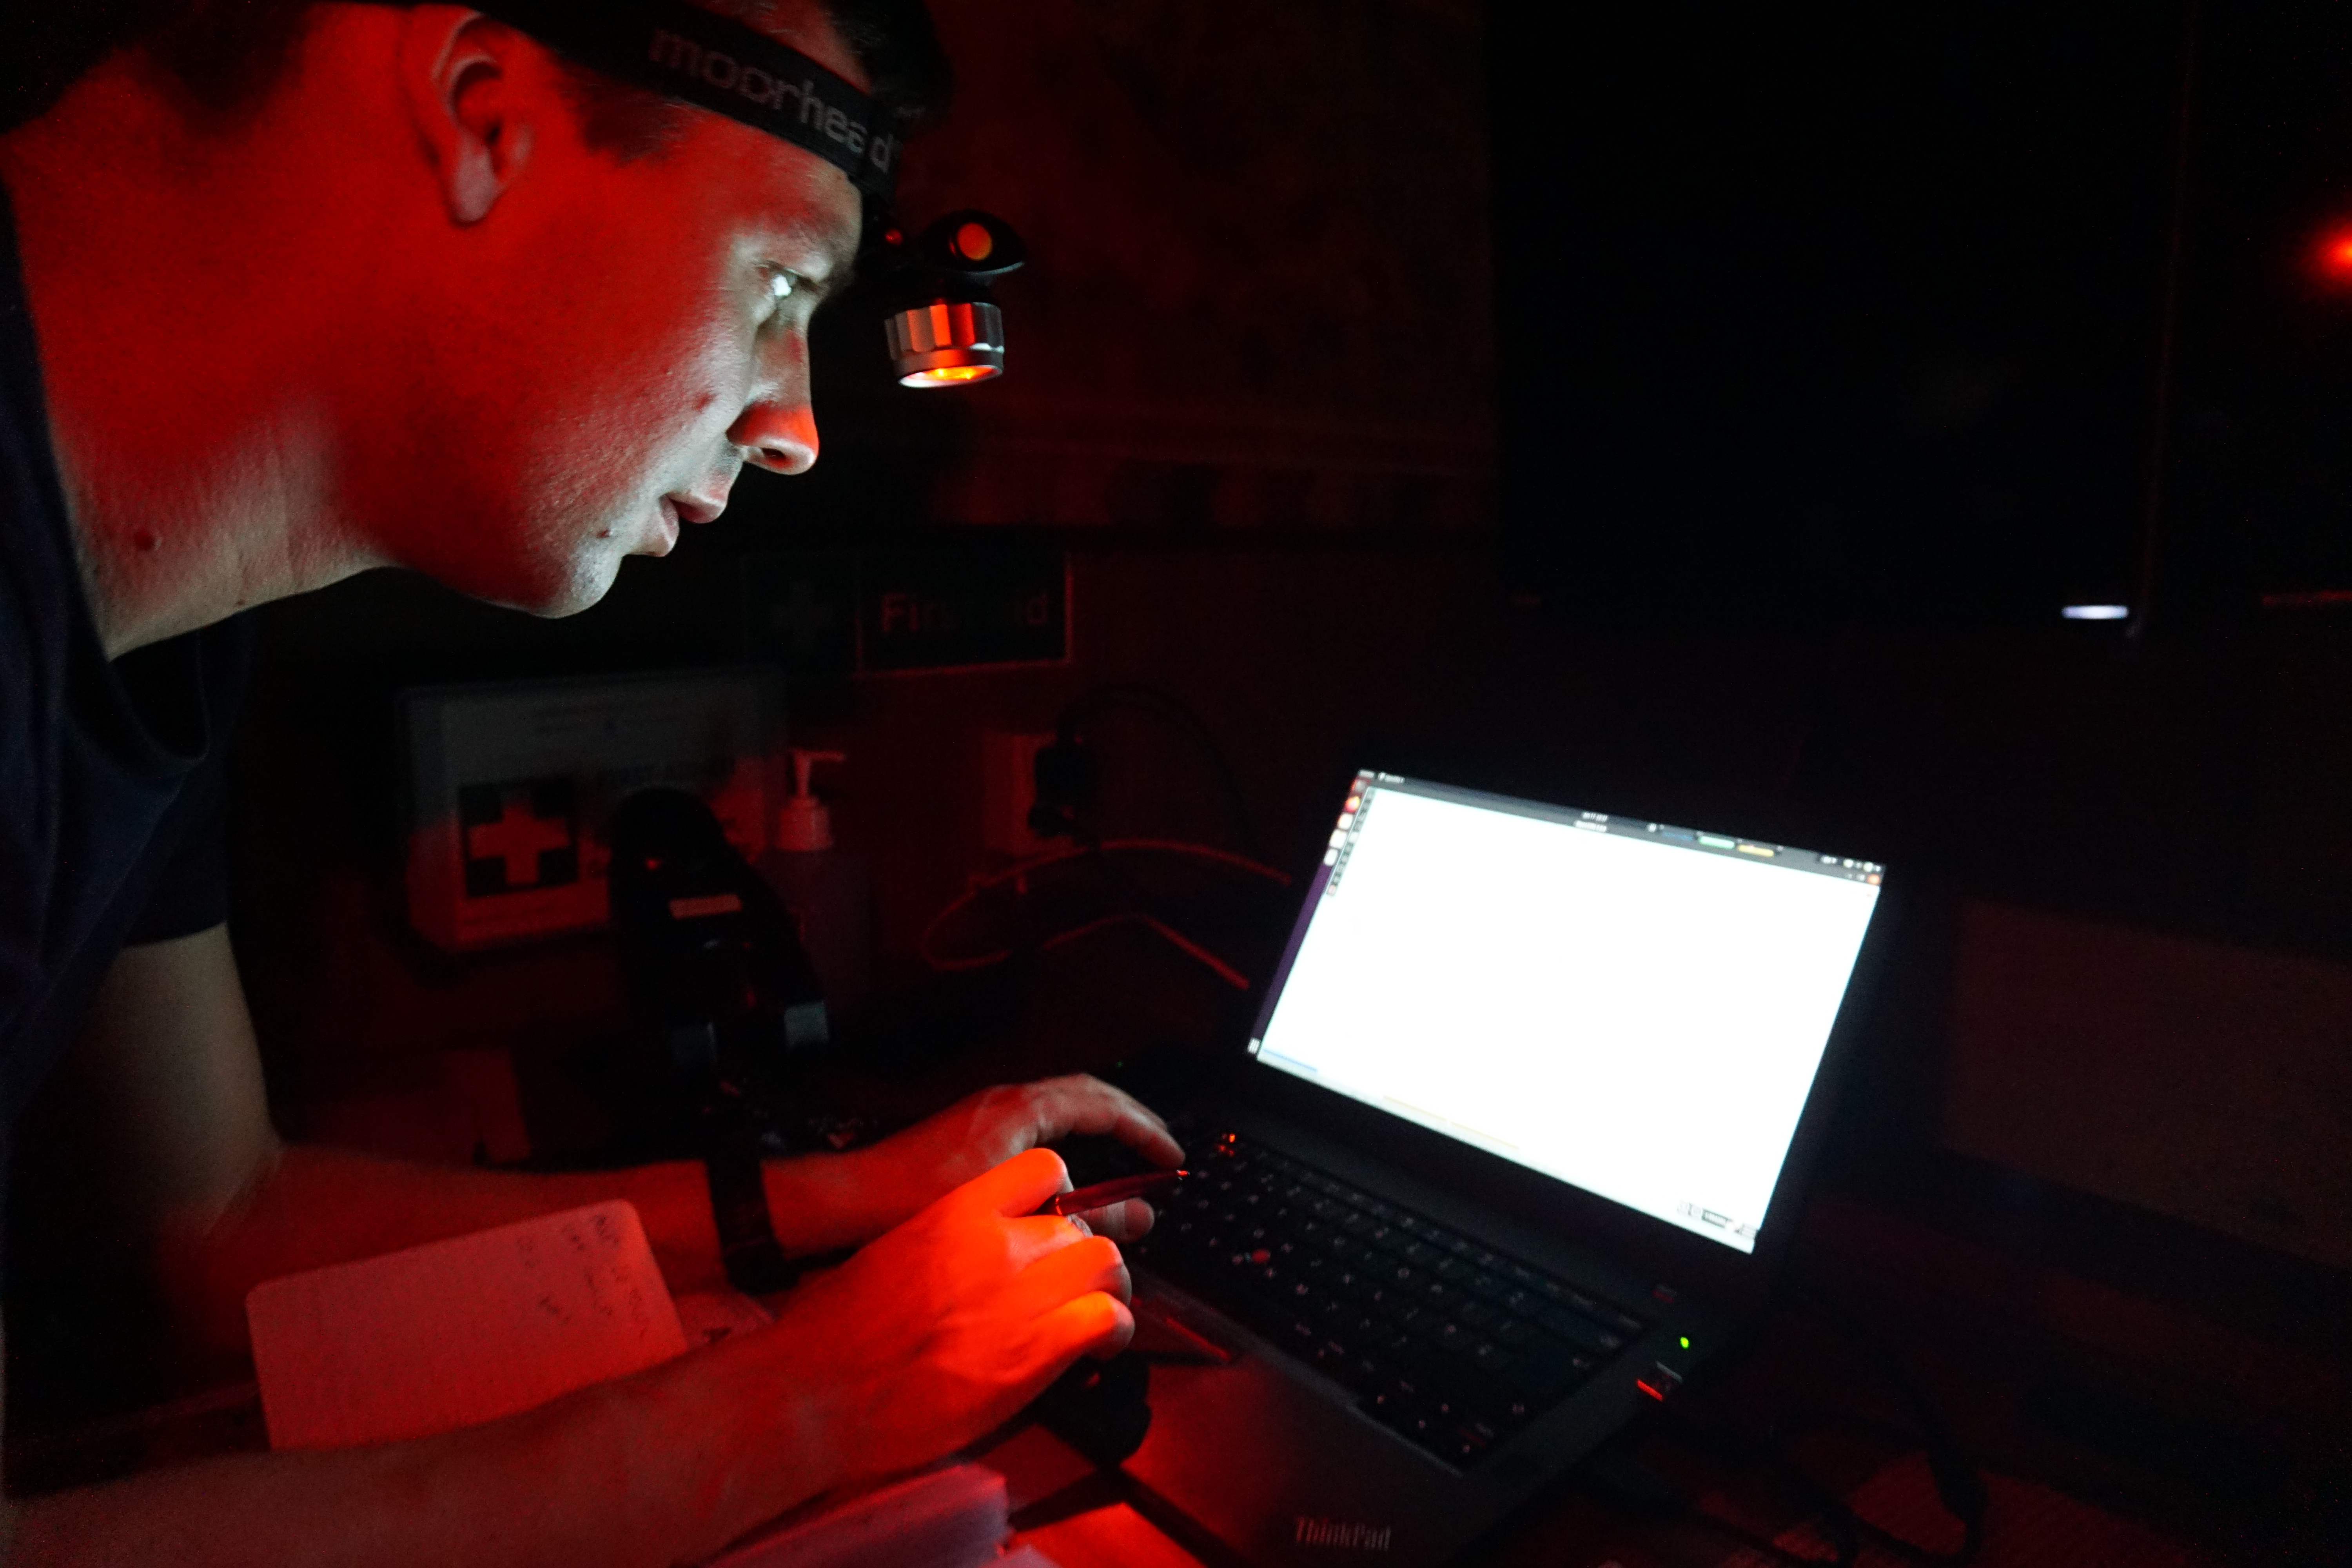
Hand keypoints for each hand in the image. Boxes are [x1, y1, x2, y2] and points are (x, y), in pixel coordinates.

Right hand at [762, 1148, 1133, 1482]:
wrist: (817, 1388)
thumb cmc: (837, 1329)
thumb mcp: (892, 1254)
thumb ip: (946, 1243)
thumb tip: (972, 1258)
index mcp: (958, 1210)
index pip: (1045, 1167)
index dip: (1062, 1198)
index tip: (1059, 1226)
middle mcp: (996, 1242)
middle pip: (1082, 1226)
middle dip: (1087, 1258)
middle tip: (1074, 1292)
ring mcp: (1018, 1294)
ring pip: (1107, 1264)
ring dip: (1108, 1293)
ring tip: (1095, 1321)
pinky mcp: (1034, 1351)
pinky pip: (1108, 1320)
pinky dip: (1114, 1333)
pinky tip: (1098, 1351)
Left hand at [850, 1075, 1183, 1242]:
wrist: (851, 1201)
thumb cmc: (920, 1200)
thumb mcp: (1016, 1208)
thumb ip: (1082, 1213)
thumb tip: (1136, 1219)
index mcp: (1022, 1108)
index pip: (1103, 1103)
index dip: (1145, 1128)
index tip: (1171, 1154)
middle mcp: (1006, 1101)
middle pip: (1086, 1094)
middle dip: (1128, 1118)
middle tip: (1157, 1147)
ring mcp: (986, 1113)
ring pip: (1059, 1106)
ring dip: (1096, 1125)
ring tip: (1123, 1156)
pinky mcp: (970, 1133)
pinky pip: (1036, 1123)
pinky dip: (1066, 1139)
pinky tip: (1067, 1175)